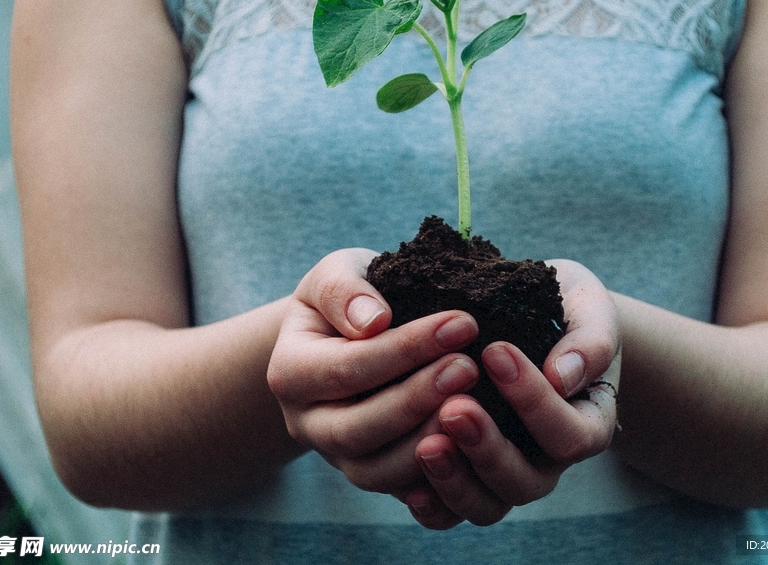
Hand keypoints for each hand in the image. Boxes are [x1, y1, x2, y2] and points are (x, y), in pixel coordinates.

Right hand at [267, 248, 481, 496]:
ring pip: (377, 472)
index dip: (405, 349)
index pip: (347, 368)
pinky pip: (403, 494)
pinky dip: (438, 479)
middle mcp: (307, 424)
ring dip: (429, 441)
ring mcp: (338, 458)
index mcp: (290, 372)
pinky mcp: (373, 476)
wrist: (346, 336)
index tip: (462, 323)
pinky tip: (474, 446)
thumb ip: (345, 290)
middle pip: (357, 429)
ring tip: (476, 405)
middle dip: (417, 399)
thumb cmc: (349, 299)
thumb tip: (374, 320)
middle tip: (469, 366)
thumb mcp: (337, 274)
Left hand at [408, 259, 620, 528]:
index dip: (534, 402)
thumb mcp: (588, 308)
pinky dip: (432, 504)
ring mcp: (505, 475)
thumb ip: (589, 340)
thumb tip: (562, 376)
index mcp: (587, 423)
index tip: (496, 351)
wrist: (533, 315)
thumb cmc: (566, 308)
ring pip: (486, 506)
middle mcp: (548, 461)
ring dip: (455, 480)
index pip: (570, 435)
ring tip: (426, 443)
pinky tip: (409, 482)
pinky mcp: (466, 479)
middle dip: (487, 448)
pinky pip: (450, 514)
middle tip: (454, 406)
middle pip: (525, 482)